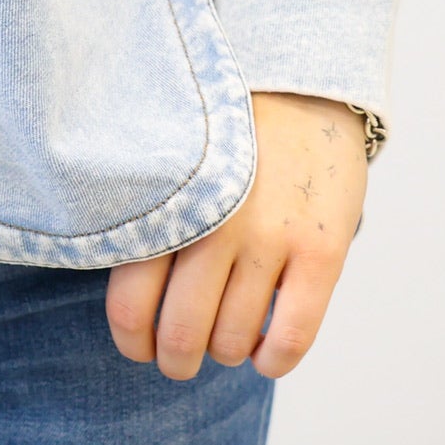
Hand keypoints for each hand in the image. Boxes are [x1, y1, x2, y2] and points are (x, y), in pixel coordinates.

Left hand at [105, 92, 368, 380]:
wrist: (300, 85)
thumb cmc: (221, 130)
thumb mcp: (169, 158)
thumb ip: (146, 214)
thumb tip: (123, 293)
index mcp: (166, 201)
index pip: (129, 303)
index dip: (131, 341)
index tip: (139, 347)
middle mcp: (215, 223)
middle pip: (181, 331)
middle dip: (176, 359)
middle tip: (178, 357)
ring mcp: (271, 237)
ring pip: (233, 339)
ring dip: (224, 354)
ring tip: (224, 340)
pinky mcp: (321, 250)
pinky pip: (292, 335)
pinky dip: (273, 360)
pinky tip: (264, 355)